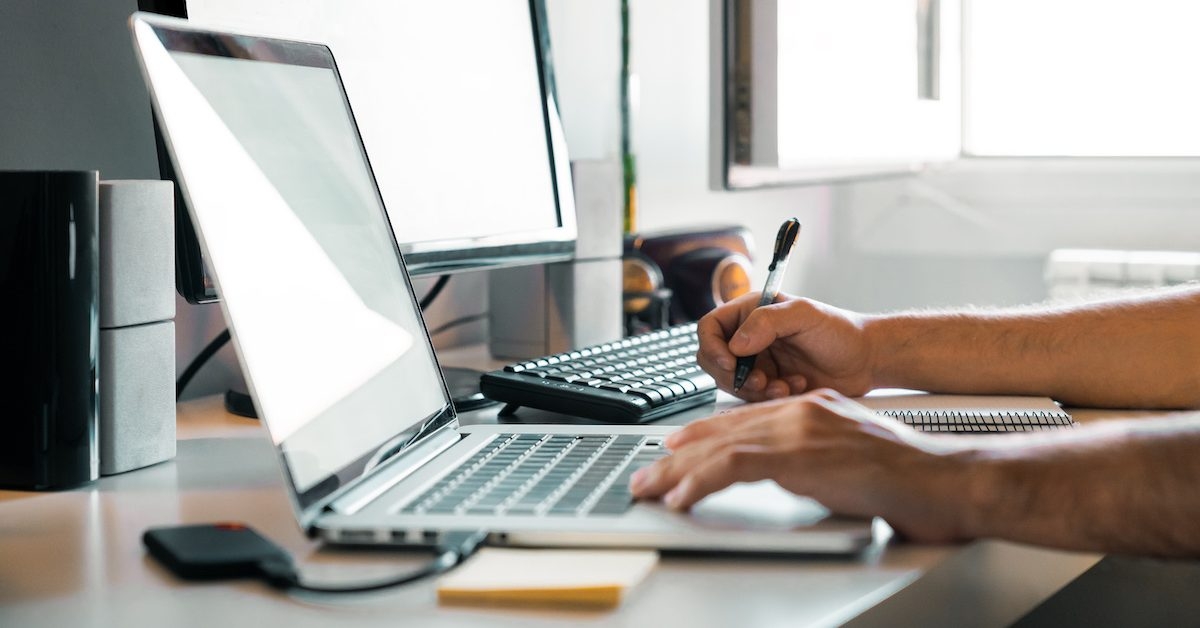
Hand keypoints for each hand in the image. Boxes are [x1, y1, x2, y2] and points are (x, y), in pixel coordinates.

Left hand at [629, 390, 972, 542]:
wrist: (941, 479)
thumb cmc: (907, 477)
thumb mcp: (850, 458)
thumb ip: (817, 458)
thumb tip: (797, 475)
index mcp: (811, 408)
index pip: (743, 420)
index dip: (702, 435)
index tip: (674, 448)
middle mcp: (799, 411)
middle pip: (722, 431)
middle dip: (677, 455)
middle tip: (647, 474)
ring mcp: (797, 430)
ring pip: (718, 448)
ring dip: (676, 471)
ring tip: (650, 489)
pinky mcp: (797, 455)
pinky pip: (732, 467)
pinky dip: (700, 482)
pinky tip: (682, 498)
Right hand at [696, 293, 874, 400]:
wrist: (865, 361)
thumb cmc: (840, 331)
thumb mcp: (804, 315)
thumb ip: (767, 322)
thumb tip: (736, 344)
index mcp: (751, 312)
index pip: (710, 327)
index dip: (712, 346)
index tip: (729, 362)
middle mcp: (749, 337)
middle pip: (714, 360)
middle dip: (733, 375)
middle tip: (760, 381)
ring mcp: (758, 362)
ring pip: (731, 383)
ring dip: (755, 389)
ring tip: (784, 386)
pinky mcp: (769, 384)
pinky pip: (752, 398)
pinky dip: (770, 398)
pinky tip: (794, 386)